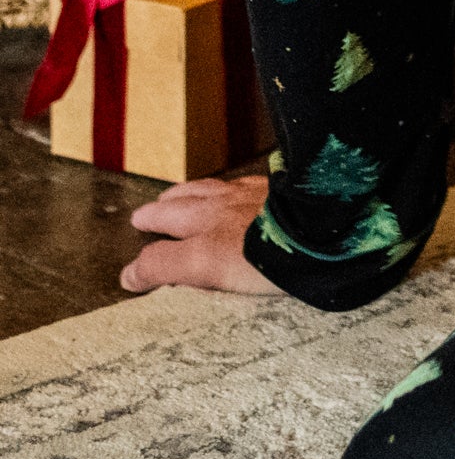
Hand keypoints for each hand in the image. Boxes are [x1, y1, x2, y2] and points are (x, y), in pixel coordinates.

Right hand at [122, 173, 278, 294]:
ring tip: (183, 195)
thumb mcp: (206, 264)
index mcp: (205, 227)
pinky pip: (247, 183)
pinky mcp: (282, 189)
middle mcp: (225, 206)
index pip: (165, 248)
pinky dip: (232, 186)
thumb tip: (129, 275)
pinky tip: (239, 188)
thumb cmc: (268, 250)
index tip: (133, 266)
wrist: (321, 224)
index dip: (148, 261)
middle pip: (187, 205)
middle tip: (149, 213)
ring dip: (193, 193)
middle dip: (164, 210)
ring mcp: (255, 195)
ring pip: (215, 190)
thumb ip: (166, 266)